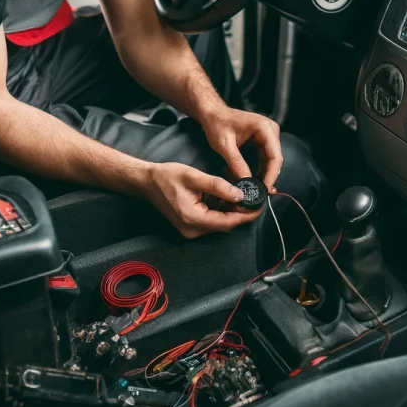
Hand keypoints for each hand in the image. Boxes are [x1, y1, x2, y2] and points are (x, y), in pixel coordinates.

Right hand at [144, 162, 259, 238]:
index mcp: (193, 219)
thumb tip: (240, 195)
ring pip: (219, 222)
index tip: (260, 205)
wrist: (146, 182)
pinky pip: (211, 219)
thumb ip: (218, 186)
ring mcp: (190, 229)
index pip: (227, 222)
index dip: (246, 215)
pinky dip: (221, 208)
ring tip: (241, 190)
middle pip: (225, 224)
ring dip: (231, 208)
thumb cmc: (166, 177)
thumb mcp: (194, 177)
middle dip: (241, 210)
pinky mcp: (190, 224)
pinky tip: (226, 194)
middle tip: (254, 195)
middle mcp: (192, 230)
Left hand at [201, 108, 282, 190]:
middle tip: (260, 193)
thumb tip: (246, 182)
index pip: (275, 156)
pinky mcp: (263, 139)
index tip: (264, 189)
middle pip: (275, 159)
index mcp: (264, 127)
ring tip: (256, 189)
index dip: (271, 175)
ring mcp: (268, 134)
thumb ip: (236, 163)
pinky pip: (266, 157)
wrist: (213, 113)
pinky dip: (261, 168)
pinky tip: (254, 179)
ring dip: (264, 174)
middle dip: (268, 176)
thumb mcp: (224, 145)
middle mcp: (270, 129)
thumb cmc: (217, 124)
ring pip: (271, 160)